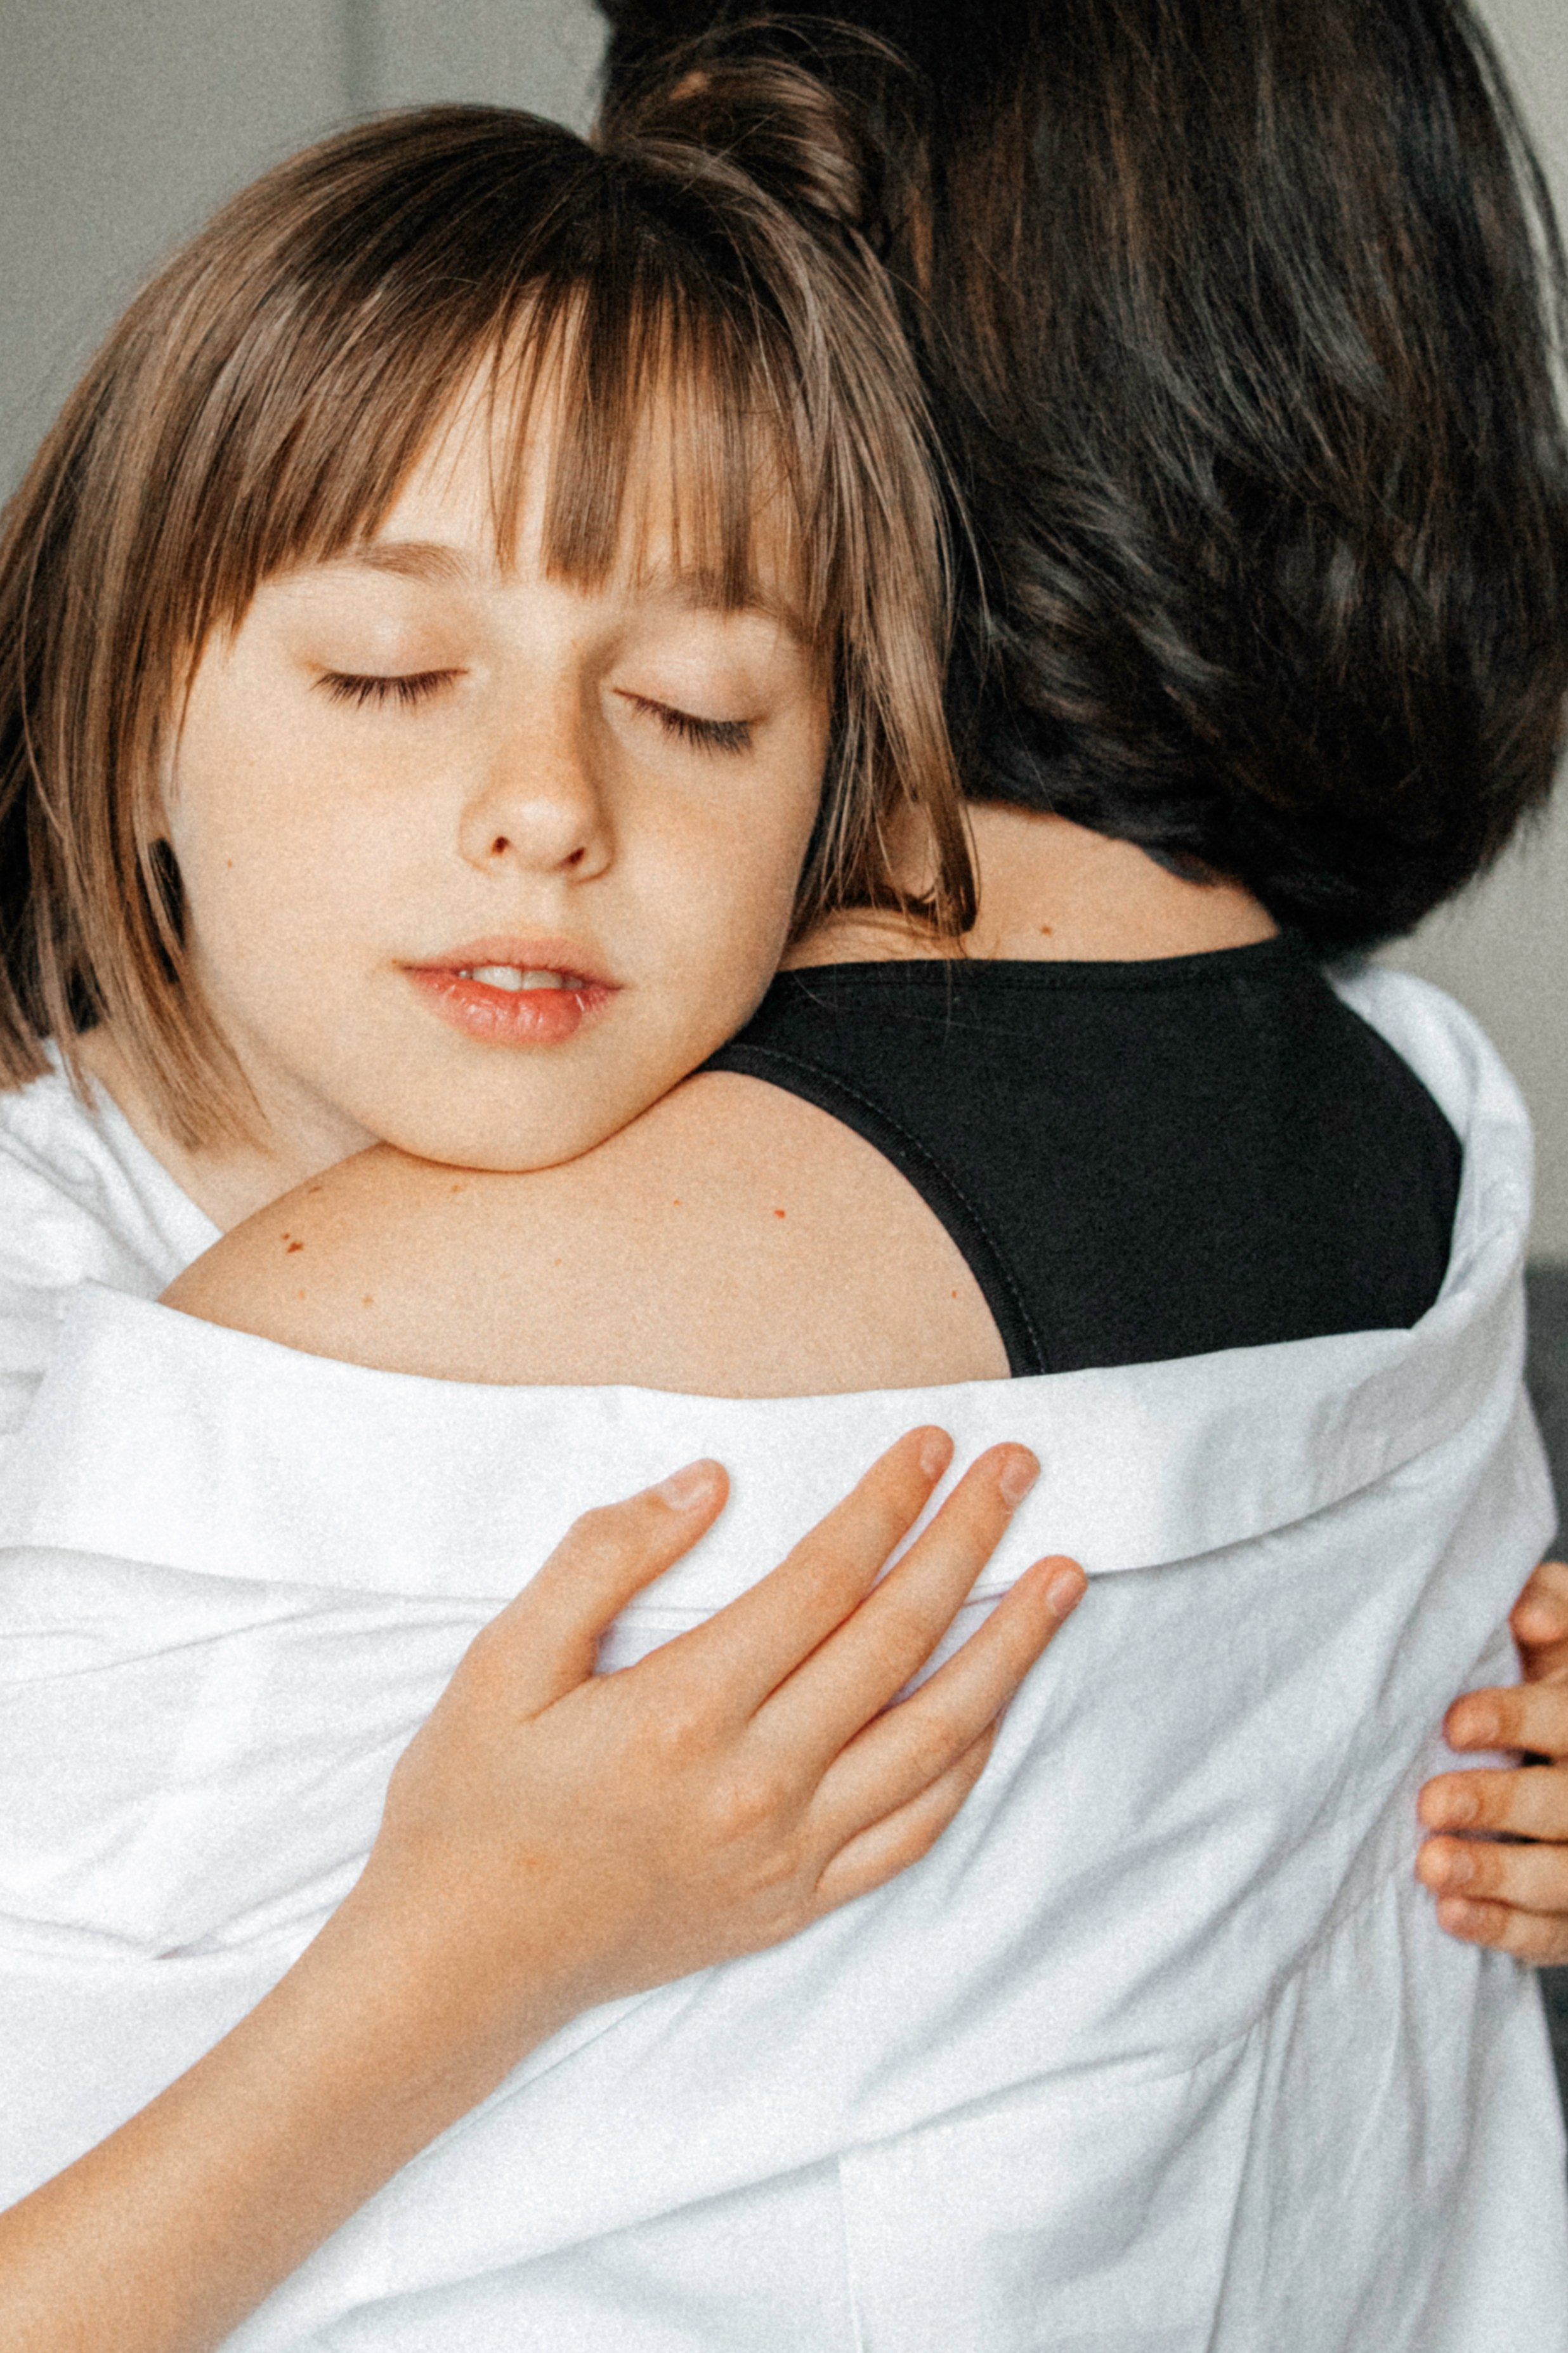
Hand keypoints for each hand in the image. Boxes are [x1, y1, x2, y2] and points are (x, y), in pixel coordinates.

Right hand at [344, 1426, 1084, 2061]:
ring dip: (1008, 1649)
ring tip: (1059, 1578)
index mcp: (684, 1712)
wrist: (461, 1963)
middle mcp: (756, 1784)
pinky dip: (968, 1761)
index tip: (931, 1444)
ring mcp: (788, 1851)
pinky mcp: (797, 1900)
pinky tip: (996, 1706)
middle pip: (896, 1639)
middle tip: (1018, 1471)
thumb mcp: (499, 1663)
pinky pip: (914, 1828)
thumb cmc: (470, 1803)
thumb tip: (705, 1484)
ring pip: (935, 1737)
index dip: (885, 1503)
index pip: (822, 1581)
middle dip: (966, 1542)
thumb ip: (601, 1561)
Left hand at [1417, 1559, 1567, 1962]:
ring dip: (1497, 1873)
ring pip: (1563, 1876)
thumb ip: (1544, 1601)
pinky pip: (1552, 1933)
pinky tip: (1450, 1912)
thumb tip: (1529, 1617)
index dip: (1515, 1719)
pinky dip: (1503, 1928)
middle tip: (1430, 1801)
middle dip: (1500, 1801)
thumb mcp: (1557, 1626)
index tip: (1453, 1722)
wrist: (1556, 1749)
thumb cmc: (1545, 1667)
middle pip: (1565, 1802)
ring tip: (1431, 1864)